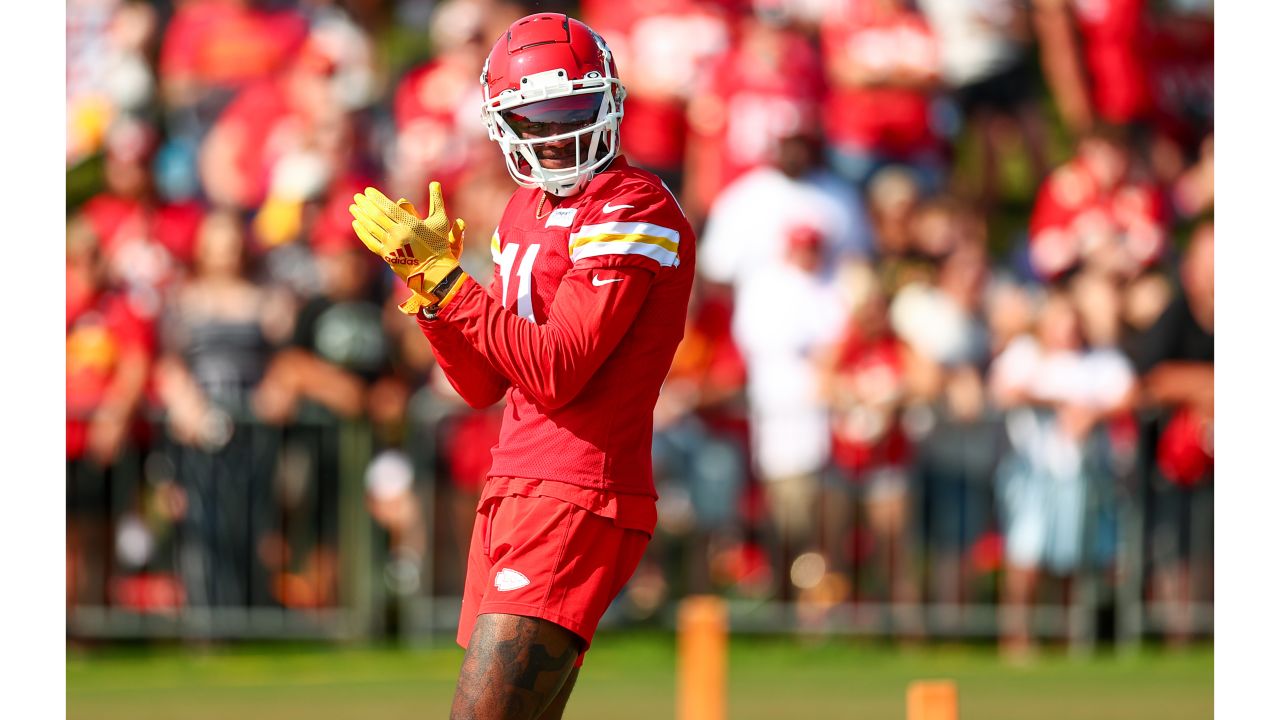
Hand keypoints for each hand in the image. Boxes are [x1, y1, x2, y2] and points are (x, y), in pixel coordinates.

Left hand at [350, 182, 466, 310]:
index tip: (367, 191)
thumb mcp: (441, 221)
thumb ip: (436, 201)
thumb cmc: (439, 244)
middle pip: (376, 216)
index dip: (376, 198)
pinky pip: (370, 242)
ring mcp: (391, 246)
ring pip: (371, 228)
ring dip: (360, 216)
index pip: (388, 207)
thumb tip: (435, 183)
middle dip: (365, 205)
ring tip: (353, 207)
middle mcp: (398, 234)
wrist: (435, 272)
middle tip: (357, 196)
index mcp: (411, 224)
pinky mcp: (387, 256)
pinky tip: (356, 224)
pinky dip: (362, 232)